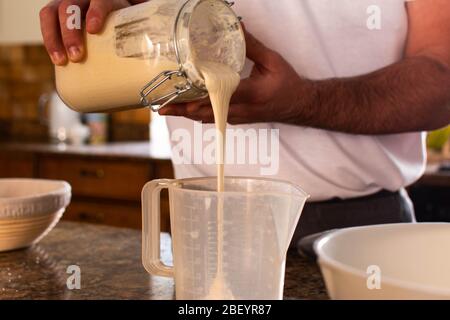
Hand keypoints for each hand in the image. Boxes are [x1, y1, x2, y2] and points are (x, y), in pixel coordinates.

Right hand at [39, 0, 143, 64]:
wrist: (118, 10)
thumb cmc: (131, 22)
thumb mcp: (140, 22)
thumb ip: (149, 34)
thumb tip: (166, 69)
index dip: (96, 11)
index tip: (95, 28)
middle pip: (72, 5)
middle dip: (71, 31)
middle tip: (77, 56)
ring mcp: (70, 2)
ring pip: (54, 11)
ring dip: (56, 37)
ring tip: (62, 61)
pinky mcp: (59, 13)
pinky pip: (47, 20)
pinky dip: (49, 39)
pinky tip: (56, 58)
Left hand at [159, 29, 308, 124]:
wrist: (299, 105)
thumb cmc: (287, 84)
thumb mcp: (272, 61)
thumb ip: (252, 45)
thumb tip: (235, 26)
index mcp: (252, 93)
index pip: (221, 94)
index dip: (199, 94)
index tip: (181, 92)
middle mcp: (242, 109)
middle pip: (207, 112)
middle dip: (183, 109)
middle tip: (161, 106)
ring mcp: (238, 117)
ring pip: (207, 119)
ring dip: (186, 114)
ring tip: (165, 108)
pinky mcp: (237, 119)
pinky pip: (213, 119)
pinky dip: (196, 114)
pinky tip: (184, 110)